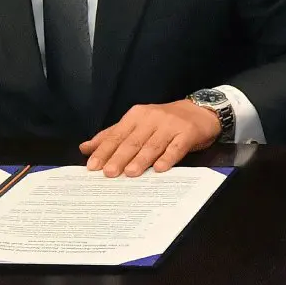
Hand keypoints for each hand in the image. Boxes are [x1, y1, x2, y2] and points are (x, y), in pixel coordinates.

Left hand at [80, 100, 220, 176]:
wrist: (200, 111)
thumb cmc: (165, 121)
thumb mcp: (137, 123)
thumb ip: (112, 135)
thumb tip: (85, 148)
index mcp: (137, 116)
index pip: (117, 135)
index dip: (105, 151)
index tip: (93, 166)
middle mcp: (153, 118)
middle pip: (133, 141)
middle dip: (119, 157)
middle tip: (109, 173)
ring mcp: (171, 125)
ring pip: (153, 145)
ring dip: (141, 160)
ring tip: (130, 173)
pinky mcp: (188, 133)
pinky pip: (176, 147)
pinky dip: (168, 157)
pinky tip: (160, 168)